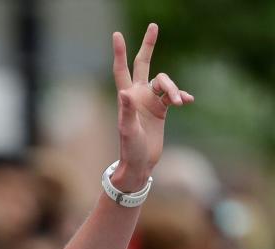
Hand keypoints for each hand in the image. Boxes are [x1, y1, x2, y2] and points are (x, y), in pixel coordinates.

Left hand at [111, 24, 193, 188]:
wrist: (140, 165)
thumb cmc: (130, 150)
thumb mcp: (128, 131)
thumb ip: (127, 111)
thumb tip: (124, 92)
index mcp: (127, 98)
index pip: (122, 70)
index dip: (120, 52)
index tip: (117, 34)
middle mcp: (138, 96)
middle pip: (143, 65)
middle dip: (148, 46)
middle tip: (154, 26)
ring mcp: (150, 102)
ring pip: (165, 82)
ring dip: (174, 88)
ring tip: (179, 102)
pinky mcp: (161, 110)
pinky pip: (174, 95)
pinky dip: (181, 96)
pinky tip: (187, 102)